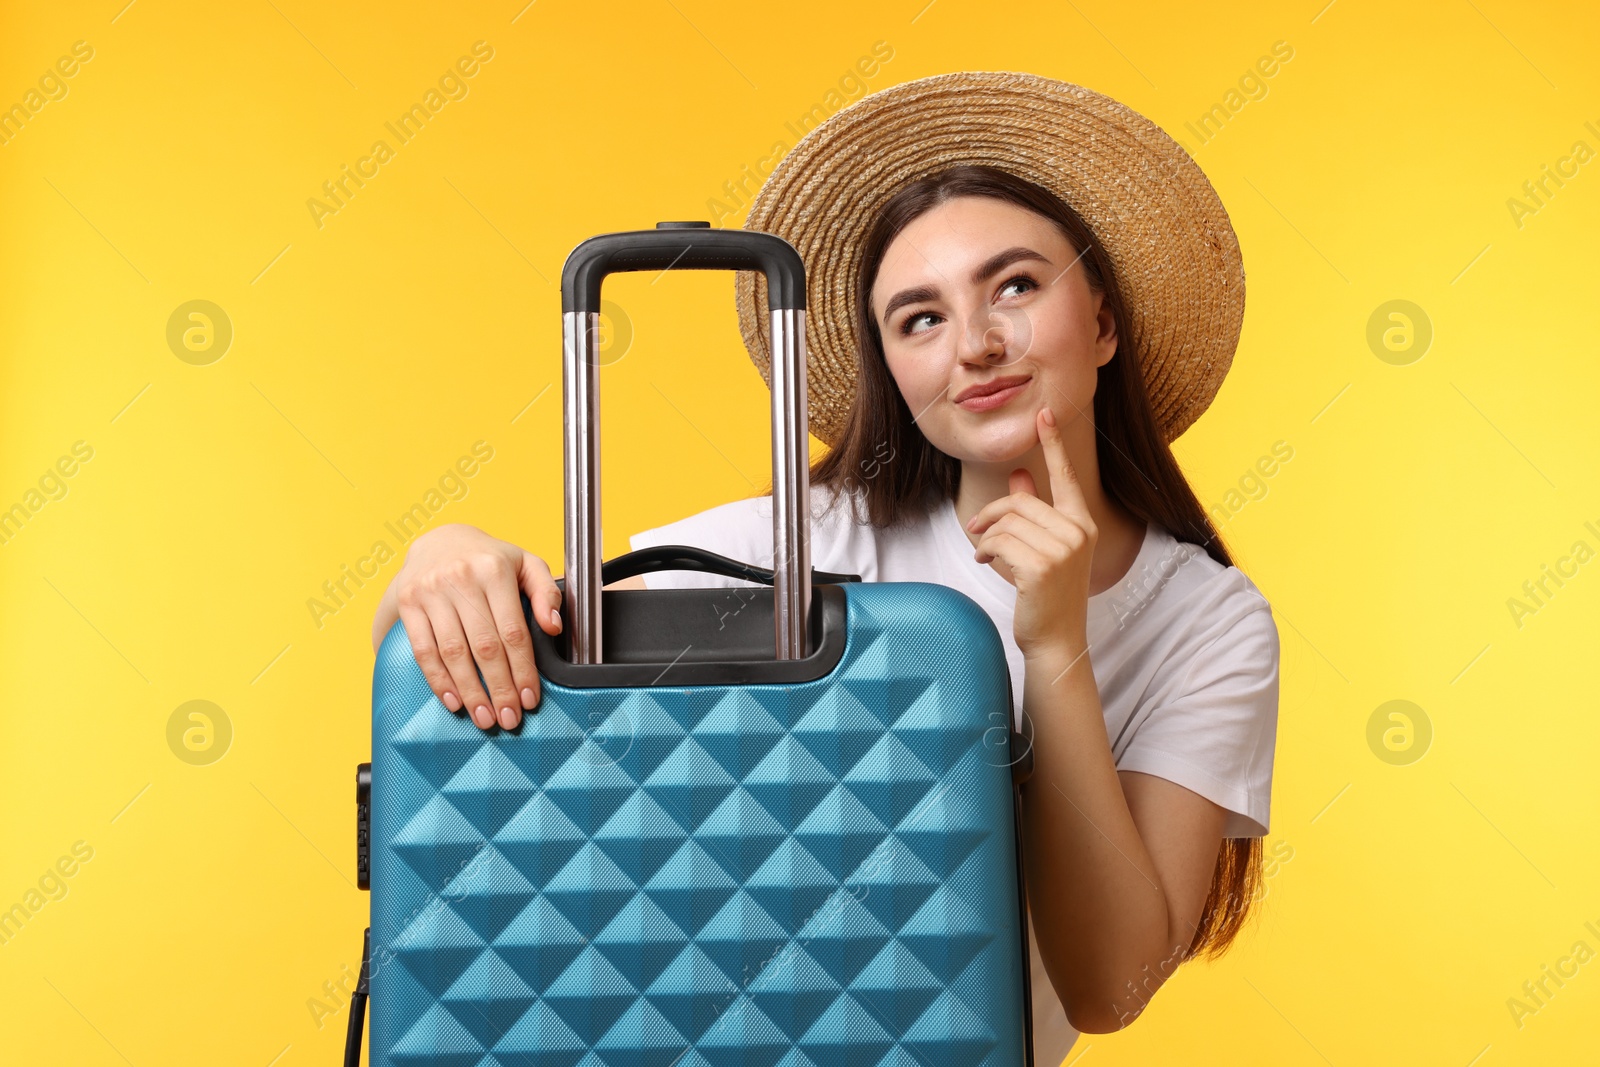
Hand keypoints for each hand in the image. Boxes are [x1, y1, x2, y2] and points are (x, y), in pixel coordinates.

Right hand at [388, 523, 562, 730]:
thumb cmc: (489, 559)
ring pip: (453, 653)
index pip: (513, 631)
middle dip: (499, 688)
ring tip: (485, 717)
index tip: (530, 698)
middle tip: (509, 718)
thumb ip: (546, 591)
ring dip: (470, 691)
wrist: (439, 541)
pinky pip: (423, 650)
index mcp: (494, 570)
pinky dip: (438, 680)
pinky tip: (454, 701)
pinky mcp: (409, 603)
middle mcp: (461, 578)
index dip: (523, 669)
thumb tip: (554, 626)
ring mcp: (431, 591)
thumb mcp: (526, 563)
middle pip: (484, 647)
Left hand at [966, 406, 1095, 658]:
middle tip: (977, 528)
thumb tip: (1019, 474)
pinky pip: (999, 542)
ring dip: (987, 537)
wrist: (1056, 639)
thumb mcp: (1044, 548)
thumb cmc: (1048, 594)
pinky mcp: (1041, 566)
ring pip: (1007, 522)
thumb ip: (1033, 510)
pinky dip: (985, 550)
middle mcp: (1078, 532)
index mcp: (1083, 523)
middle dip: (992, 514)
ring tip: (985, 553)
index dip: (1053, 444)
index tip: (1044, 414)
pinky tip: (985, 562)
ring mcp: (1063, 550)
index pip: (1066, 476)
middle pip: (1021, 501)